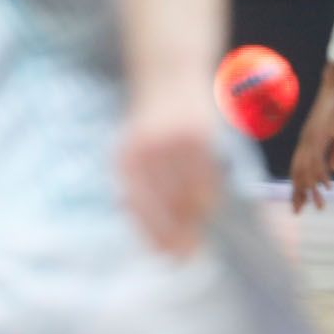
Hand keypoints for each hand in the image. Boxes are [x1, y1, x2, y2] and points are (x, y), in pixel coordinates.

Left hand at [117, 94, 220, 256]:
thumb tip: (155, 240)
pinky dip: (209, 194)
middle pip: (166, 207)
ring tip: (198, 229)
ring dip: (195, 217)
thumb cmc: (152, 125)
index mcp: (124, 159)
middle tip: (188, 254)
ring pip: (190, 195)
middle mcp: (145, 152)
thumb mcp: (134, 154)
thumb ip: (138, 191)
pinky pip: (207, 176)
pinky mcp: (198, 135)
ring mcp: (173, 144)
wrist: (167, 75)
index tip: (168, 257)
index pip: (140, 209)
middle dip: (179, 234)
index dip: (155, 236)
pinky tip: (207, 204)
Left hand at [291, 62, 333, 212]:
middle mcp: (306, 140)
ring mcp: (310, 136)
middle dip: (298, 192)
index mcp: (310, 141)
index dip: (299, 185)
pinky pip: (317, 156)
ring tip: (317, 205)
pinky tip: (326, 185)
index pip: (301, 167)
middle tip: (298, 211)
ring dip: (310, 187)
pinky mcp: (319, 132)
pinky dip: (320, 172)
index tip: (301, 203)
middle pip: (297, 171)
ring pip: (305, 167)